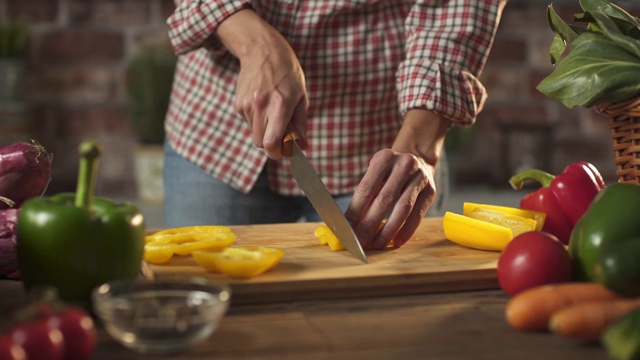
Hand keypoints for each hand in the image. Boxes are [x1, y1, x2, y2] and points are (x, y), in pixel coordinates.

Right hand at [216, 10, 307, 158]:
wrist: (262, 50)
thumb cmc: (287, 73)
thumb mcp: (301, 96)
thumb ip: (301, 123)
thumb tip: (304, 146)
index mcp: (279, 104)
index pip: (271, 142)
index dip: (277, 153)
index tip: (284, 151)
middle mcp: (260, 106)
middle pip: (260, 143)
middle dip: (271, 144)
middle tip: (282, 136)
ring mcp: (247, 105)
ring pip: (254, 134)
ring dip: (264, 131)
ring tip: (273, 113)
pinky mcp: (238, 104)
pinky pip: (248, 123)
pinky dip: (257, 121)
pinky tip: (263, 104)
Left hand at [345, 109, 450, 248]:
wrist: (418, 158)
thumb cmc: (389, 171)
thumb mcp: (375, 174)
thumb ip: (365, 196)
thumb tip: (350, 224)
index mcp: (384, 158)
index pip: (366, 189)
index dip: (355, 211)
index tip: (347, 229)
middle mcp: (404, 164)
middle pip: (384, 199)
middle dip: (370, 223)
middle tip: (360, 241)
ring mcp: (420, 177)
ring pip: (403, 208)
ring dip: (389, 230)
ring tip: (378, 244)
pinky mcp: (431, 190)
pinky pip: (418, 214)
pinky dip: (407, 230)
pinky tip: (397, 241)